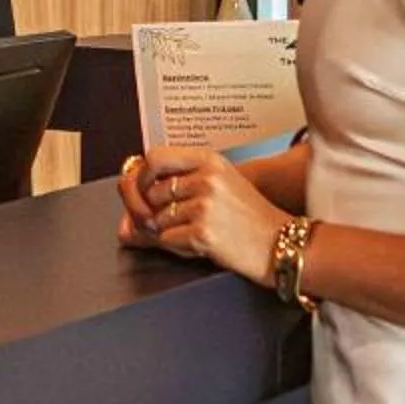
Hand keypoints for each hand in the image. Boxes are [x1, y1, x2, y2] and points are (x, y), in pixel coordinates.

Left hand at [116, 143, 285, 282]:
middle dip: (149, 212)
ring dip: (167, 232)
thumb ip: (173, 193)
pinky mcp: (203, 231)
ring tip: (194, 232)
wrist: (278, 244)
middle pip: (150, 192)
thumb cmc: (250, 218)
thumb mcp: (217, 189)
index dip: (140, 176)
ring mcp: (205, 204)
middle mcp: (206, 177)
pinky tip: (199, 244)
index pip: (154, 156)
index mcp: (209, 160)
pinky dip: (177, 247)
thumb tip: (126, 224)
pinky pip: (167, 241)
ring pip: (156, 219)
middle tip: (166, 222)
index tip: (142, 190)